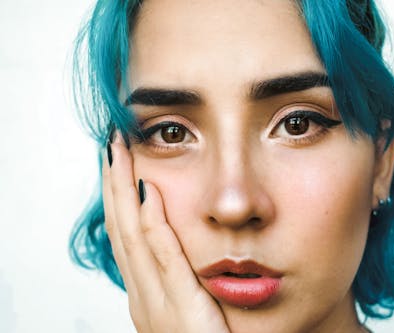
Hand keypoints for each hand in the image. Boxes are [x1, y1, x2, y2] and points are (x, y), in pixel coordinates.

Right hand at [102, 132, 230, 332]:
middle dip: (114, 184)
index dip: (118, 196)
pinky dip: (154, 226)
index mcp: (144, 292)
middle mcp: (142, 295)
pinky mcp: (179, 312)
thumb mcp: (188, 305)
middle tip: (112, 144)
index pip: (126, 234)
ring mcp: (155, 304)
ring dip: (124, 192)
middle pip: (122, 228)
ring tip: (121, 153)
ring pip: (133, 237)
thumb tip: (175, 232)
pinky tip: (151, 194)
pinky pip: (165, 261)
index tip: (118, 162)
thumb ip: (178, 273)